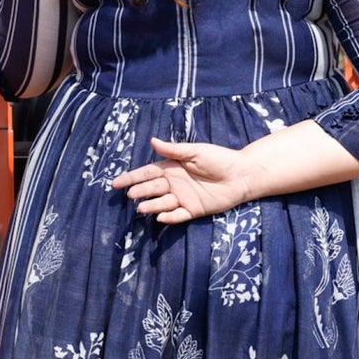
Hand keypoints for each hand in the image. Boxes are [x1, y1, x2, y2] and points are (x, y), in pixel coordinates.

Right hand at [111, 136, 255, 224]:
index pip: (147, 173)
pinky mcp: (194, 210)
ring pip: (162, 203)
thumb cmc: (220, 159)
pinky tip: (160, 217)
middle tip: (130, 195)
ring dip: (151, 206)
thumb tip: (152, 141)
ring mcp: (183, 198)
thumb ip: (174, 150)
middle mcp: (175, 184)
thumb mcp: (196, 151)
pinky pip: (178, 215)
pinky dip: (169, 217)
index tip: (116, 183)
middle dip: (139, 191)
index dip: (131, 178)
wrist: (242, 175)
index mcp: (172, 168)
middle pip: (152, 189)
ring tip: (141, 207)